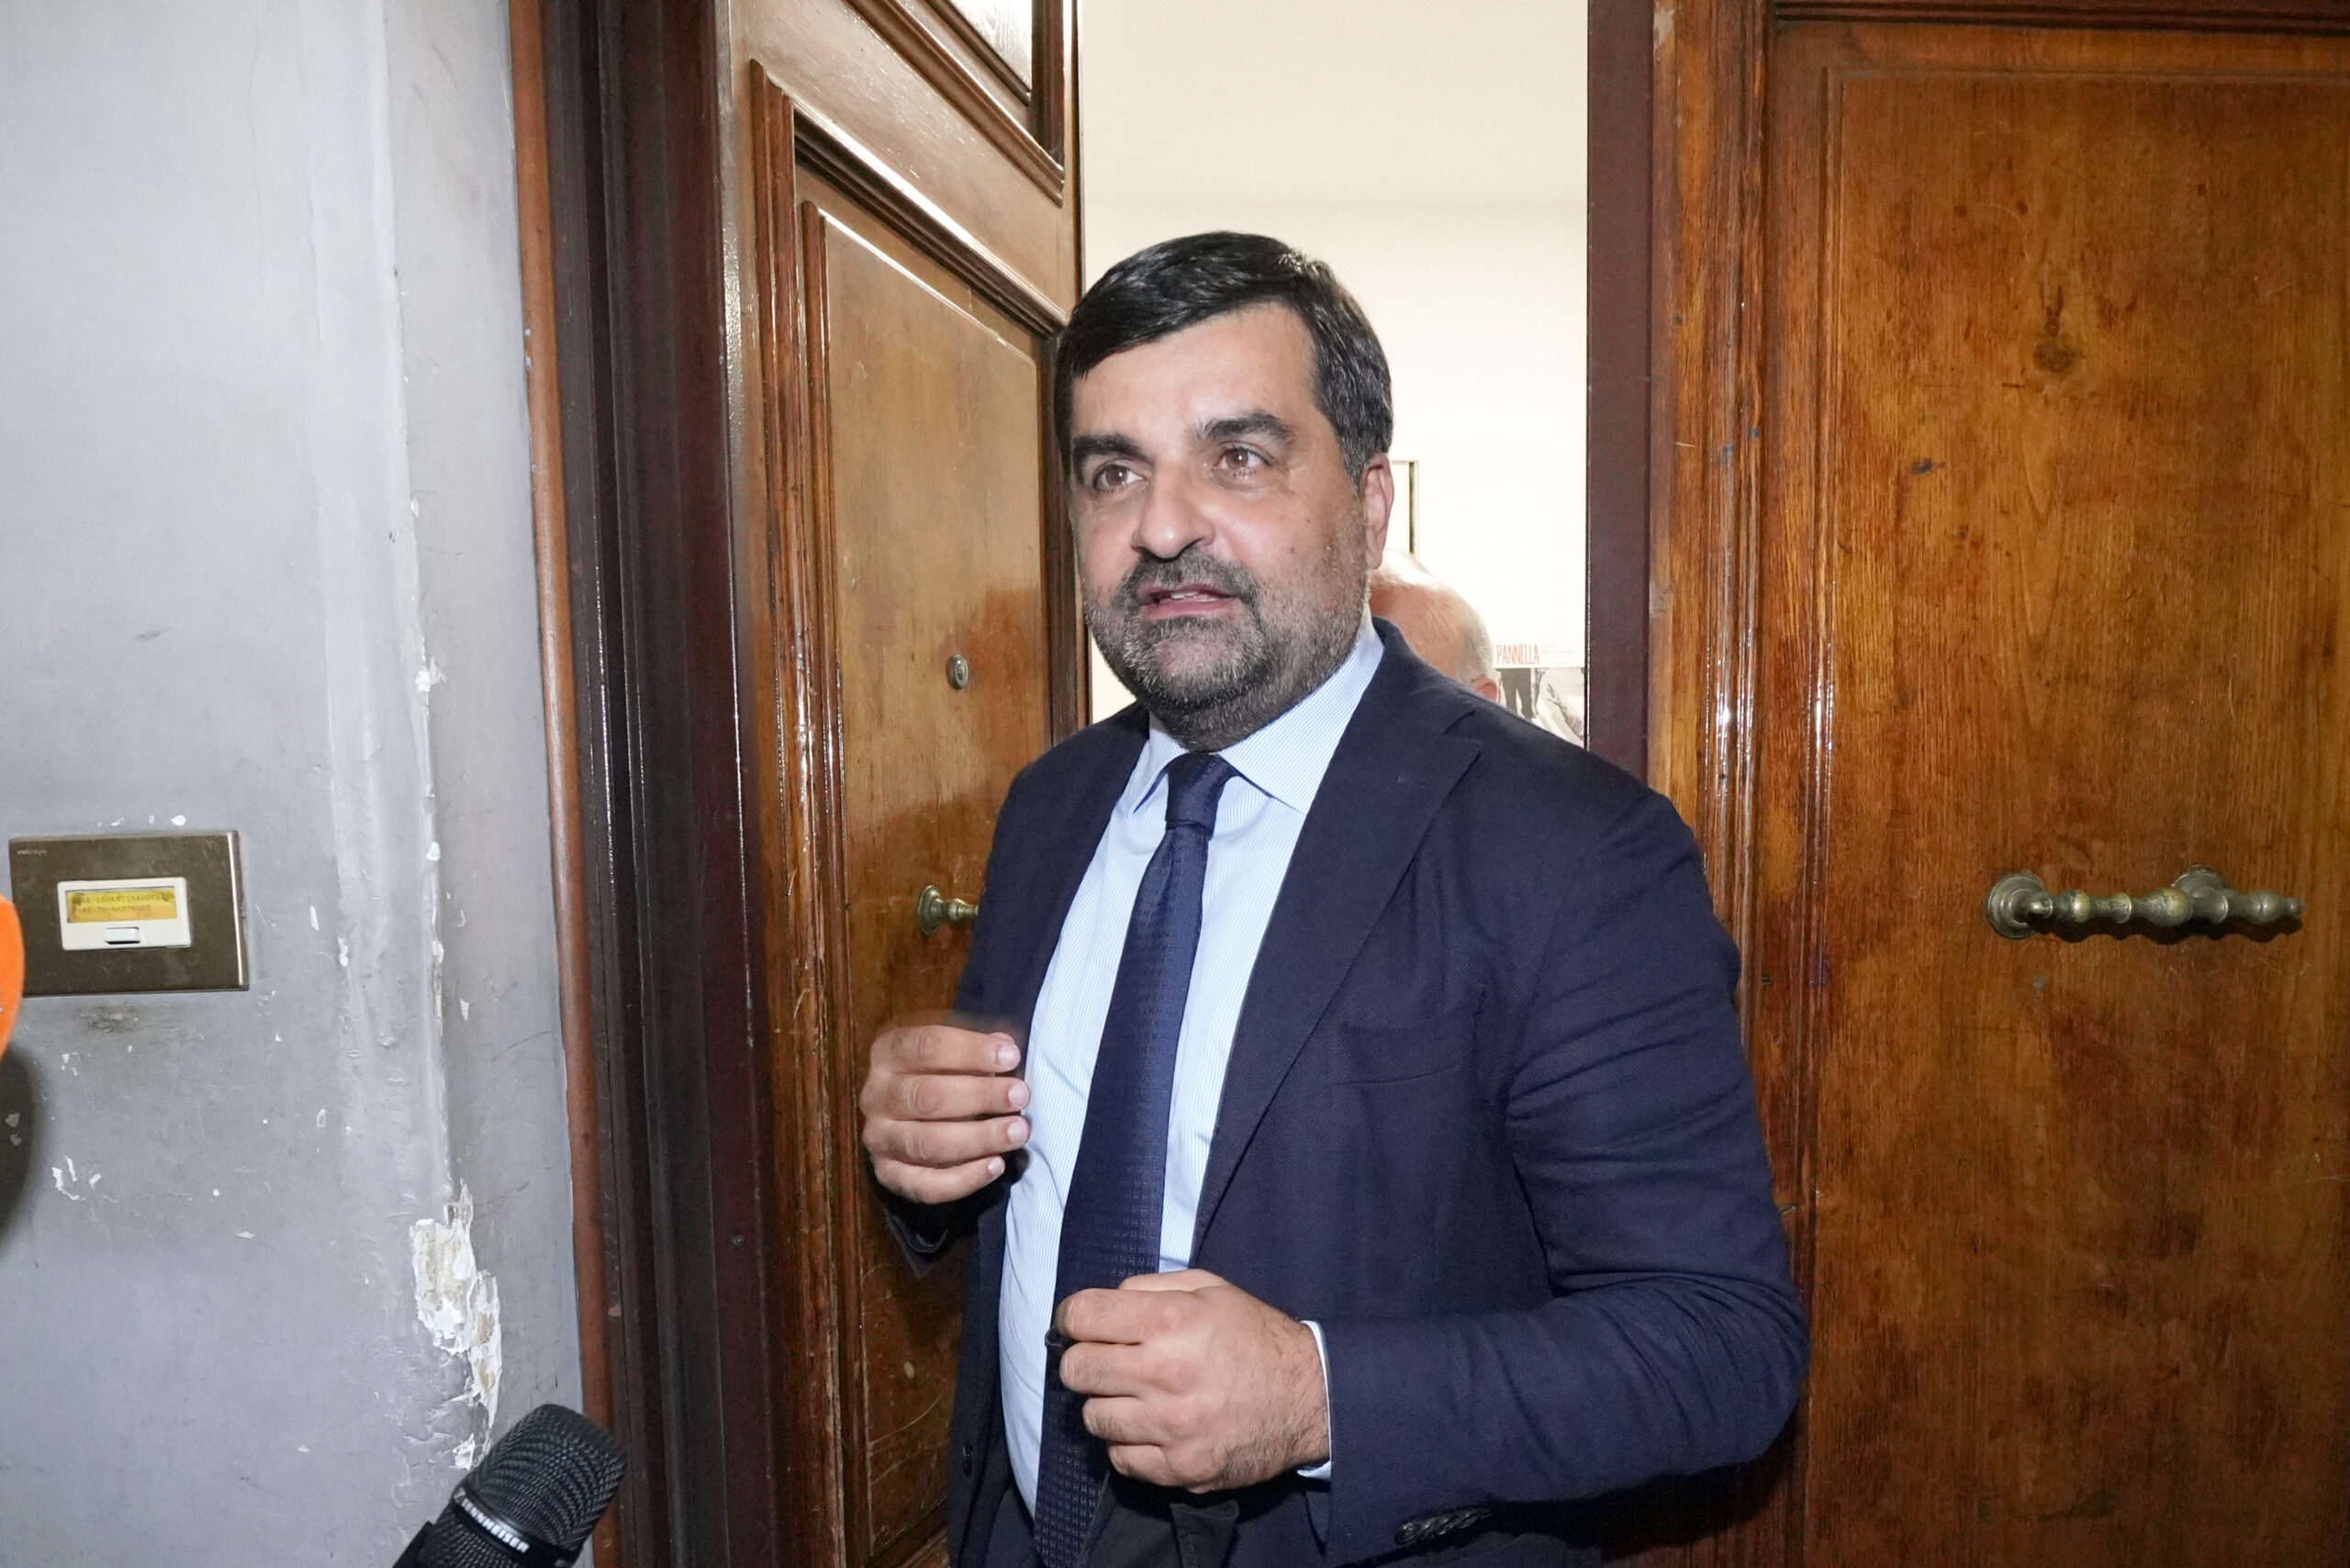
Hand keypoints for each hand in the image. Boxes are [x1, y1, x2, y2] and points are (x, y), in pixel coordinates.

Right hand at [859, 1021, 1029, 1203]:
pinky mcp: (888, 1175)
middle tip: (1020, 1096)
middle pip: (926, 1096)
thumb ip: (977, 1048)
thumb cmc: (940, 1073)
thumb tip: (1005, 1049)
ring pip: (927, 1143)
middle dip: (980, 1096)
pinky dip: (964, 1179)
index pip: (926, 1047)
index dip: (971, 1051)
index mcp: (887, 1054)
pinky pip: (925, 1185)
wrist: (908, 1116)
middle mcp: (876, 1096)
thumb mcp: (954, 1051)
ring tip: (1018, 1132)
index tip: (1011, 1057)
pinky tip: (996, 1165)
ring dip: (978, 1138)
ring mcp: (879, 1139)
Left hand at [1055, 1269, 1329, 1492]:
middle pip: (1076, 1369)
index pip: (1082, 1316)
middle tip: (1107, 1360)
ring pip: (1093, 1418)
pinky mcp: (1179, 1468)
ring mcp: (1170, 1427)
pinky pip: (1120, 1458)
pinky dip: (1128, 1442)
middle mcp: (1165, 1374)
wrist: (1310, 1398)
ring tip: (1136, 1395)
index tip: (1082, 1323)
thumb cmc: (1255, 1336)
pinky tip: (1151, 1426)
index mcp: (1171, 1322)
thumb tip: (1101, 1306)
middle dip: (1084, 1360)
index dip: (1074, 1316)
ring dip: (1107, 1403)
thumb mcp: (1210, 1289)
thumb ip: (1150, 1289)